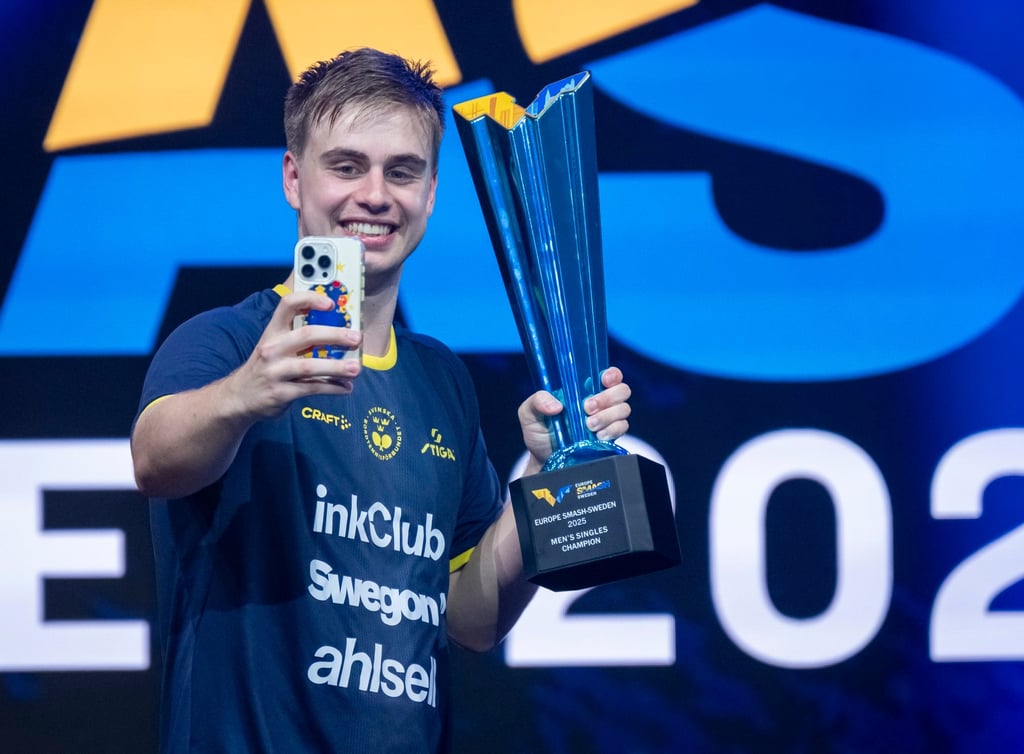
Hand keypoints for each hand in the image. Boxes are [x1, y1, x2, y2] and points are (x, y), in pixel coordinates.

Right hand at [224, 291, 362, 419]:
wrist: (240, 397)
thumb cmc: (266, 366)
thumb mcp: (274, 345)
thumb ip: (299, 335)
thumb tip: (339, 328)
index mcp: (273, 332)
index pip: (288, 305)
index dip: (310, 299)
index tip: (331, 303)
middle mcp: (272, 348)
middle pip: (307, 335)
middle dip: (335, 335)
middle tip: (356, 338)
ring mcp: (275, 372)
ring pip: (310, 366)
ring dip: (337, 367)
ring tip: (356, 368)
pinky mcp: (281, 393)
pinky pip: (312, 389)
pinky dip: (333, 387)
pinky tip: (346, 386)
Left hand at [518, 366, 631, 471]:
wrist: (544, 460)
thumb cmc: (539, 432)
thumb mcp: (529, 413)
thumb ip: (537, 401)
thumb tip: (556, 406)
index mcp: (583, 389)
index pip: (608, 374)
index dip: (612, 374)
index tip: (603, 380)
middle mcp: (599, 401)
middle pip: (622, 390)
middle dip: (607, 398)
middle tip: (587, 408)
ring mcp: (607, 418)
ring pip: (624, 409)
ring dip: (607, 416)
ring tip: (589, 426)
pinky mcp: (610, 436)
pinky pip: (622, 428)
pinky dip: (611, 430)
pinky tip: (597, 436)